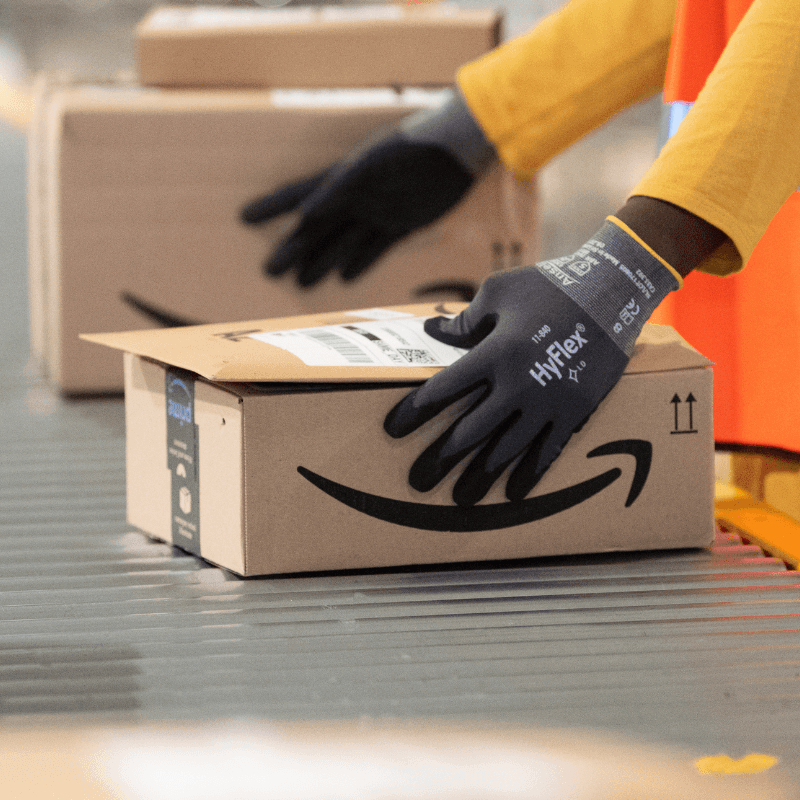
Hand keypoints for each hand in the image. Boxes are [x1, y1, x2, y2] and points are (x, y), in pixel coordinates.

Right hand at [241, 90, 494, 287]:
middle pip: (317, 229)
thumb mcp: (370, 166)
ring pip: (342, 243)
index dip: (272, 207)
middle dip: (293, 249)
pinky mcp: (402, 224)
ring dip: (321, 261)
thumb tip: (304, 215)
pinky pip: (375, 248)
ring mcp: (378, 212)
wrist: (456, 150)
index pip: (298, 196)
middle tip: (268, 270)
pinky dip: (360, 263)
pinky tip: (345, 277)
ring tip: (300, 281)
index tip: (244, 217)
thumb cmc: (411, 148)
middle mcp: (355, 198)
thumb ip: (338, 189)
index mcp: (342, 181)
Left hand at [384, 219, 681, 506]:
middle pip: (470, 430)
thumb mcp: (499, 291)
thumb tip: (433, 332)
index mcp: (494, 352)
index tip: (393, 429)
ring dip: (480, 476)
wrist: (614, 291)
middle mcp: (518, 384)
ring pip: (506, 450)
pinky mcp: (576, 411)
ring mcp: (549, 402)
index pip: (443, 389)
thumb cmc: (551, 285)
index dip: (414, 411)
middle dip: (441, 458)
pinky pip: (548, 452)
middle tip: (419, 480)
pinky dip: (528, 475)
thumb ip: (465, 320)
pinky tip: (510, 494)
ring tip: (460, 499)